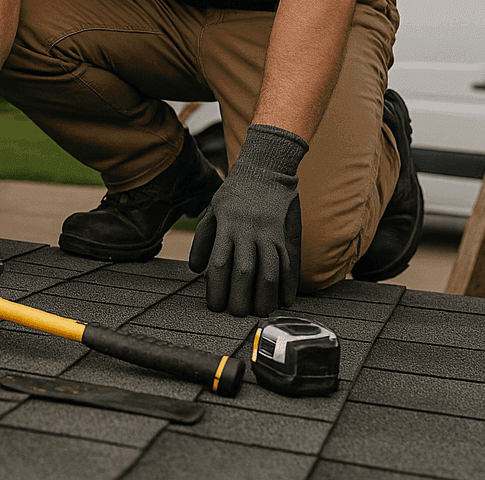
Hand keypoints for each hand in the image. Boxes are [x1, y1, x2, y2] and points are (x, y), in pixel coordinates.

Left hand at [187, 123, 305, 316]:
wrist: (265, 168)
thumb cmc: (234, 192)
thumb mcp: (212, 211)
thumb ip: (203, 240)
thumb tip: (196, 269)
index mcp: (226, 227)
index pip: (219, 265)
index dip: (216, 290)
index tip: (215, 306)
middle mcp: (248, 232)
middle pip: (245, 273)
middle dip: (241, 299)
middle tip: (237, 314)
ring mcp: (269, 233)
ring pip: (270, 271)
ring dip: (266, 297)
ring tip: (261, 312)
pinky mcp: (285, 234)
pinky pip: (289, 263)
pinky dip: (288, 284)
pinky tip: (285, 299)